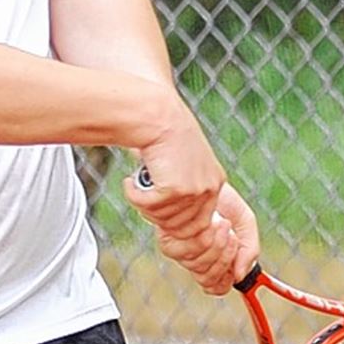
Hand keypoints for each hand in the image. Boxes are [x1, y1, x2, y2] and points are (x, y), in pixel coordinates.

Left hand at [124, 175, 259, 295]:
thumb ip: (249, 248)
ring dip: (217, 247)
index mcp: (211, 256)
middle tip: (232, 235)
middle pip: (208, 279)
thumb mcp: (244, 220)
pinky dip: (204, 240)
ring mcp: (180, 248)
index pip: (216, 285)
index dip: (226, 278)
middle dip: (225, 258)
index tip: (237, 259)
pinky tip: (211, 222)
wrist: (200, 175)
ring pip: (199, 268)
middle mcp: (194, 256)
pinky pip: (186, 253)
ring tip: (222, 224)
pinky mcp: (168, 237)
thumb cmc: (220, 196)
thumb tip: (240, 275)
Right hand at [127, 98, 224, 232]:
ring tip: (136, 183)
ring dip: (143, 204)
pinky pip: (147, 207)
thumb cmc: (164, 133)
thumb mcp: (182, 163)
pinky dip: (134, 196)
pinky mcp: (175, 189)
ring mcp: (194, 191)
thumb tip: (170, 220)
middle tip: (142, 197)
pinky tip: (129, 181)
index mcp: (214, 183)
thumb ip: (183, 188)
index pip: (199, 226)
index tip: (156, 214)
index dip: (174, 225)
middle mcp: (209, 189)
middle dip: (156, 216)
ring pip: (161, 218)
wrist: (157, 115)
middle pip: (179, 227)